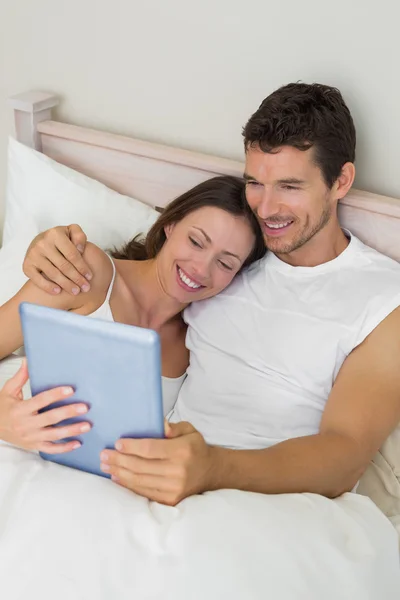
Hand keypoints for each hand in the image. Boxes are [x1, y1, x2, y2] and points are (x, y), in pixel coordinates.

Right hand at [0, 360, 90, 452]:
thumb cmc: (3, 408)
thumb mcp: (8, 391)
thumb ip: (20, 377)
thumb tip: (27, 360)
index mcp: (20, 409)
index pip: (40, 401)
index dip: (56, 395)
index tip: (70, 390)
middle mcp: (25, 425)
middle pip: (50, 418)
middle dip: (68, 412)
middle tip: (84, 407)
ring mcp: (30, 437)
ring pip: (53, 435)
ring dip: (71, 431)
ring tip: (87, 425)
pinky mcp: (33, 446)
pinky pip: (50, 449)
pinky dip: (64, 448)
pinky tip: (77, 443)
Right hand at [23, 224, 91, 295]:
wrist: (40, 241)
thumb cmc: (60, 239)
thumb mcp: (71, 231)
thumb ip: (79, 236)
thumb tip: (80, 249)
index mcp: (55, 234)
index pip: (72, 254)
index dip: (82, 267)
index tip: (90, 277)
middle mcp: (42, 243)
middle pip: (63, 266)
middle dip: (76, 278)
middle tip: (86, 288)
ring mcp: (33, 255)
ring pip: (53, 274)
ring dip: (66, 284)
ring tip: (76, 291)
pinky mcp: (26, 265)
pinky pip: (37, 279)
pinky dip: (47, 286)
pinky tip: (58, 291)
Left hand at [100, 421, 215, 504]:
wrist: (210, 472)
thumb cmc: (194, 447)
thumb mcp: (189, 430)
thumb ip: (174, 427)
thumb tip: (159, 424)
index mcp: (181, 451)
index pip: (150, 449)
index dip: (131, 446)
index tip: (117, 443)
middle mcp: (177, 471)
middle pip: (141, 466)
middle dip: (119, 460)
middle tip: (103, 454)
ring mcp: (173, 488)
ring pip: (139, 480)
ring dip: (119, 473)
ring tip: (105, 465)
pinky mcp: (170, 500)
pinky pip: (144, 492)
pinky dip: (128, 485)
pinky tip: (117, 477)